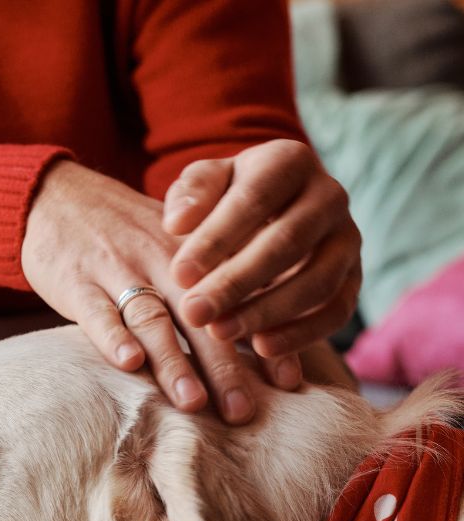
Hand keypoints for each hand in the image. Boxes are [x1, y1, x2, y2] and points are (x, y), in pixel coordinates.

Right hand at [21, 160, 259, 423]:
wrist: (57, 198)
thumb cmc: (126, 235)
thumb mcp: (176, 245)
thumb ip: (217, 282)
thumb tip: (271, 337)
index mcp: (194, 255)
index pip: (237, 301)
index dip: (264, 340)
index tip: (288, 385)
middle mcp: (160, 261)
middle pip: (199, 318)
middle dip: (222, 366)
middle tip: (242, 411)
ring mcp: (116, 271)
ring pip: (151, 318)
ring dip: (172, 361)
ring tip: (192, 401)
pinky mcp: (76, 283)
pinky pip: (96, 313)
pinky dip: (112, 337)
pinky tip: (129, 363)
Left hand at [165, 139, 361, 367]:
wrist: (270, 210)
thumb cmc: (225, 197)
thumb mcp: (203, 184)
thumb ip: (190, 195)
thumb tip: (177, 223)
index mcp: (290, 162)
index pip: (253, 200)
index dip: (216, 240)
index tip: (179, 275)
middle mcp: (329, 196)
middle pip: (287, 242)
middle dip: (236, 283)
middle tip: (194, 313)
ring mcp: (348, 238)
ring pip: (317, 281)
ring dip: (266, 312)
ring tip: (219, 332)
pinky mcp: (353, 278)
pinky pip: (337, 311)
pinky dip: (302, 334)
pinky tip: (261, 348)